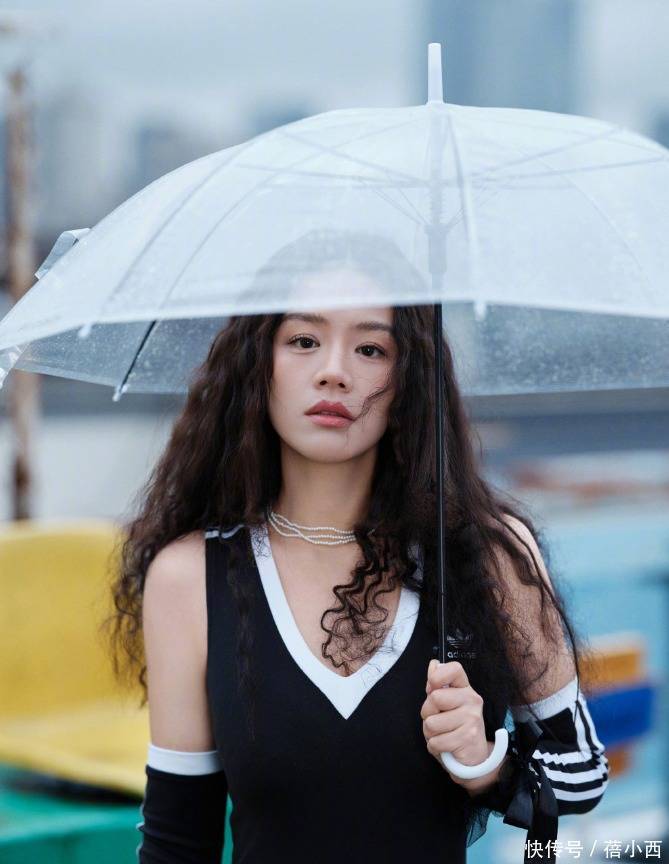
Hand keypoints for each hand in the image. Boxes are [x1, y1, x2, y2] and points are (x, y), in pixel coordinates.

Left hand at [421, 658, 490, 786]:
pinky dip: (435, 747)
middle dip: (428, 713)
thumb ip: (438, 685)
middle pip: (434, 698)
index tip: (433, 688)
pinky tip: (446, 746)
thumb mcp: (446, 704)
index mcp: (465, 688)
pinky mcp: (468, 738)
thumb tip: (433, 664)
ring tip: (443, 734)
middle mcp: (472, 700)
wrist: (473, 758)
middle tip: (438, 720)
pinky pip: (435, 742)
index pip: (454, 668)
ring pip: (431, 723)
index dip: (438, 676)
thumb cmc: (455, 727)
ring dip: (430, 733)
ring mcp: (472, 719)